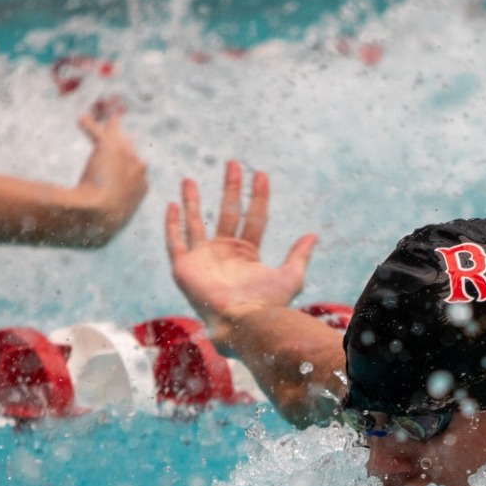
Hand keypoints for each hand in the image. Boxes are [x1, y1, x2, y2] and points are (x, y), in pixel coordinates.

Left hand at [73, 113, 147, 244]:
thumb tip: (90, 239)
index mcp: (142, 188)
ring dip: (109, 129)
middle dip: (124, 143)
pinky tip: (80, 120)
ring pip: (117, 137)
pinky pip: (99, 130)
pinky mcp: (109, 146)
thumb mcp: (106, 229)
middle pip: (132, 150)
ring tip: (102, 120)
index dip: (126, 167)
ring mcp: (126, 155)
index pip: (137, 170)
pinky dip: (89, 125)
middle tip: (117, 136)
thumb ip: (103, 228)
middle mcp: (139, 169)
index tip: (117, 167)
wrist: (97, 216)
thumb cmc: (100, 227)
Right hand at [165, 161, 317, 335]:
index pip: (253, 218)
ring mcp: (203, 259)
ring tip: (189, 179)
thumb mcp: (291, 276)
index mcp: (247, 255)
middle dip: (230, 188)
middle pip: (227, 213)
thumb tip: (313, 235)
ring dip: (193, 201)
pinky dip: (172, 225)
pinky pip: (175, 242)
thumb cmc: (268, 304)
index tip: (261, 174)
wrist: (243, 321)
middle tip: (232, 164)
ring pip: (196, 223)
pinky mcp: (184, 267)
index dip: (258, 196)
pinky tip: (172, 205)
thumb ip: (299, 255)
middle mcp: (224, 254)